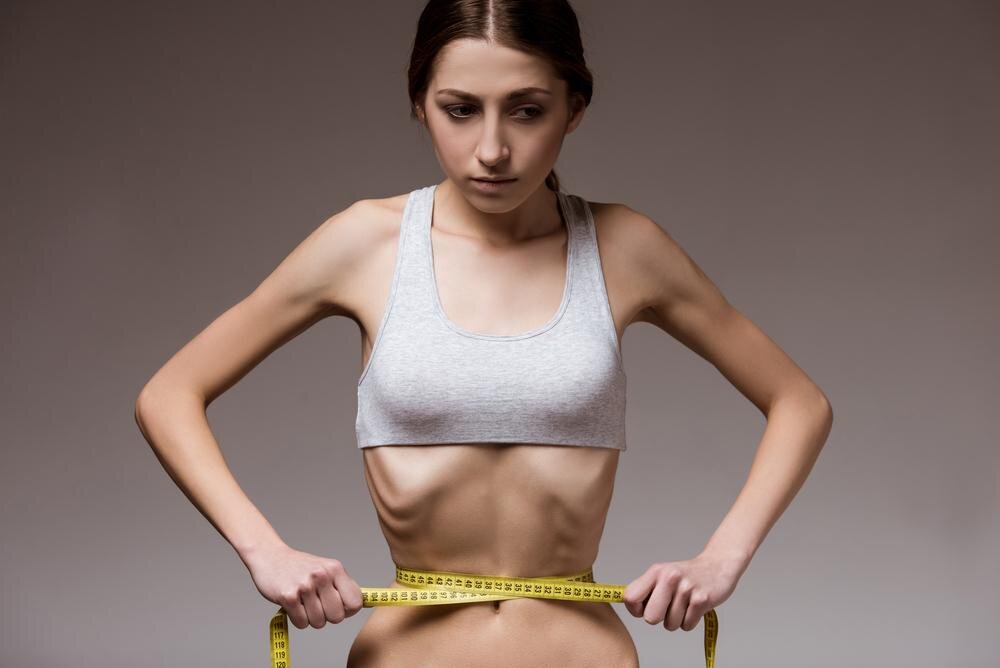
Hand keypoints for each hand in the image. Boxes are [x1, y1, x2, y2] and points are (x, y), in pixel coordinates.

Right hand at [242, 543, 363, 629]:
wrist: (270, 556)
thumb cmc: (300, 567)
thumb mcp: (326, 568)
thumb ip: (342, 585)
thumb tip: (364, 602)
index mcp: (335, 569)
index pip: (355, 602)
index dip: (348, 610)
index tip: (340, 608)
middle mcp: (322, 576)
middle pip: (337, 616)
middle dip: (328, 616)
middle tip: (318, 606)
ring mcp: (305, 586)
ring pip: (319, 622)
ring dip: (311, 618)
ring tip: (304, 603)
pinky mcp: (288, 597)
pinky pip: (302, 623)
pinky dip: (298, 620)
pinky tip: (294, 606)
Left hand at [622, 550, 745, 630]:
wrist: (718, 565)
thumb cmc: (686, 575)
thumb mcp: (662, 574)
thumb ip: (646, 589)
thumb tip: (629, 606)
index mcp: (656, 572)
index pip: (630, 597)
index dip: (635, 609)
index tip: (644, 608)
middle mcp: (669, 578)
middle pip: (650, 618)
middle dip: (658, 618)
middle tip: (668, 607)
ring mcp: (687, 588)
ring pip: (670, 625)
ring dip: (677, 620)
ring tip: (684, 604)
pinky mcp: (702, 599)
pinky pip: (687, 626)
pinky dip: (690, 621)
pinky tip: (694, 607)